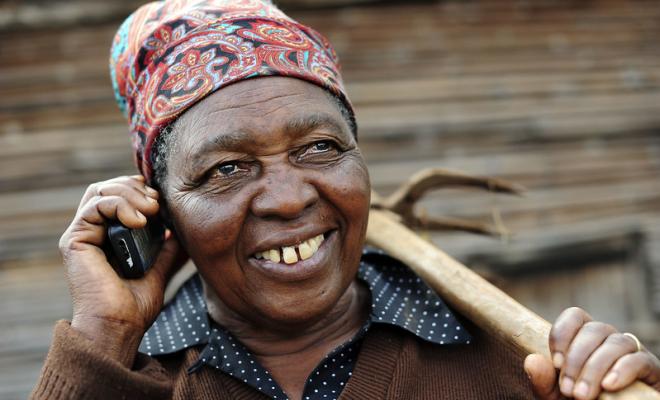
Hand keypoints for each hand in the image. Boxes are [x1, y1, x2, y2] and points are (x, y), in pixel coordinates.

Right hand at [59, 175, 187, 365]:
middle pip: (107, 187)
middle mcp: (92, 233)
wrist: (119, 327)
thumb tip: (178, 232)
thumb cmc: (135, 307)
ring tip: (151, 210)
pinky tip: (140, 221)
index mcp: (108, 237)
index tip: (161, 199)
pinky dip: (119, 205)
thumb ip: (165, 250)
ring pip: (99, 191)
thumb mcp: (158, 270)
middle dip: (135, 187)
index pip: (117, 195)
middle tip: (157, 203)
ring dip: (129, 194)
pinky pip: (94, 206)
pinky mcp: (75, 240)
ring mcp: (81, 235)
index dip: (139, 189)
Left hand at [524, 307, 659, 398]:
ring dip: (595, 368)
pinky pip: (638, 359)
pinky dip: (622, 370)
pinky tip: (609, 386)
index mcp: (584, 338)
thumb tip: (531, 360)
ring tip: (583, 396)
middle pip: (593, 330)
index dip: (562, 334)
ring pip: (615, 342)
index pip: (574, 316)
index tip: (555, 363)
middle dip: (576, 360)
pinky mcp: (649, 368)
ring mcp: (630, 351)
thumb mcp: (556, 395)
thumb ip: (543, 380)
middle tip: (568, 391)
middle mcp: (607, 338)